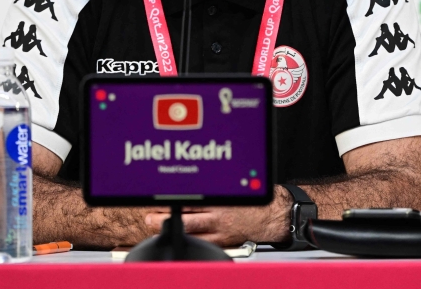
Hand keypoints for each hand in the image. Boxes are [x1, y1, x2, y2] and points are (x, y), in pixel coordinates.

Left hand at [142, 186, 290, 247]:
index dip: (172, 197)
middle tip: (149, 215)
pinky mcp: (223, 241)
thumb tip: (193, 179)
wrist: (271, 215)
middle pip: (185, 213)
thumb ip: (215, 184)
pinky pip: (201, 241)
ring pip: (189, 228)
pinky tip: (176, 236)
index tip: (158, 197)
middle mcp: (218, 212)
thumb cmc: (253, 198)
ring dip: (169, 226)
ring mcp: (219, 228)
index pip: (192, 196)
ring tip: (154, 224)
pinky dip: (186, 238)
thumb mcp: (234, 185)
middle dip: (164, 215)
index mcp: (221, 197)